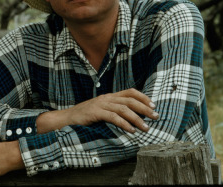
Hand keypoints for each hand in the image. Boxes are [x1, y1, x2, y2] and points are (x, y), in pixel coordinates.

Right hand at [37, 88, 158, 133]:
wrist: (67, 118)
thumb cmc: (86, 117)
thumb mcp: (102, 110)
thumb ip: (114, 110)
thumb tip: (132, 117)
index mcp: (109, 96)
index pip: (130, 92)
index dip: (143, 97)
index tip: (153, 105)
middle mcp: (107, 98)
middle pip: (130, 99)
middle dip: (144, 108)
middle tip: (155, 116)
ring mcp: (101, 104)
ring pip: (123, 108)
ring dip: (137, 118)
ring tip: (145, 127)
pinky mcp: (95, 112)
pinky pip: (113, 117)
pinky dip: (124, 123)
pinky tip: (131, 130)